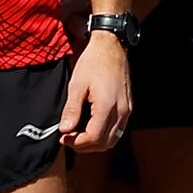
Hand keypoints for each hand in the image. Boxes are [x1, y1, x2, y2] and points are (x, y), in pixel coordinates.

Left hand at [59, 30, 131, 150]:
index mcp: (107, 106)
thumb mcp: (77, 84)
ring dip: (95, 142)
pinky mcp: (128, 108)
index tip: (64, 138)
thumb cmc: (94, 62)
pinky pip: (118, 130)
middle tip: (69, 138)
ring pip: (113, 139)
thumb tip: (65, 129)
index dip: (77, 143)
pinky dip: (104, 134)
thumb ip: (72, 109)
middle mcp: (121, 111)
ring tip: (79, 134)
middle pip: (104, 143)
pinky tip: (92, 126)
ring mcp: (127, 110)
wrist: (111, 47)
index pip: (93, 137)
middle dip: (85, 146)